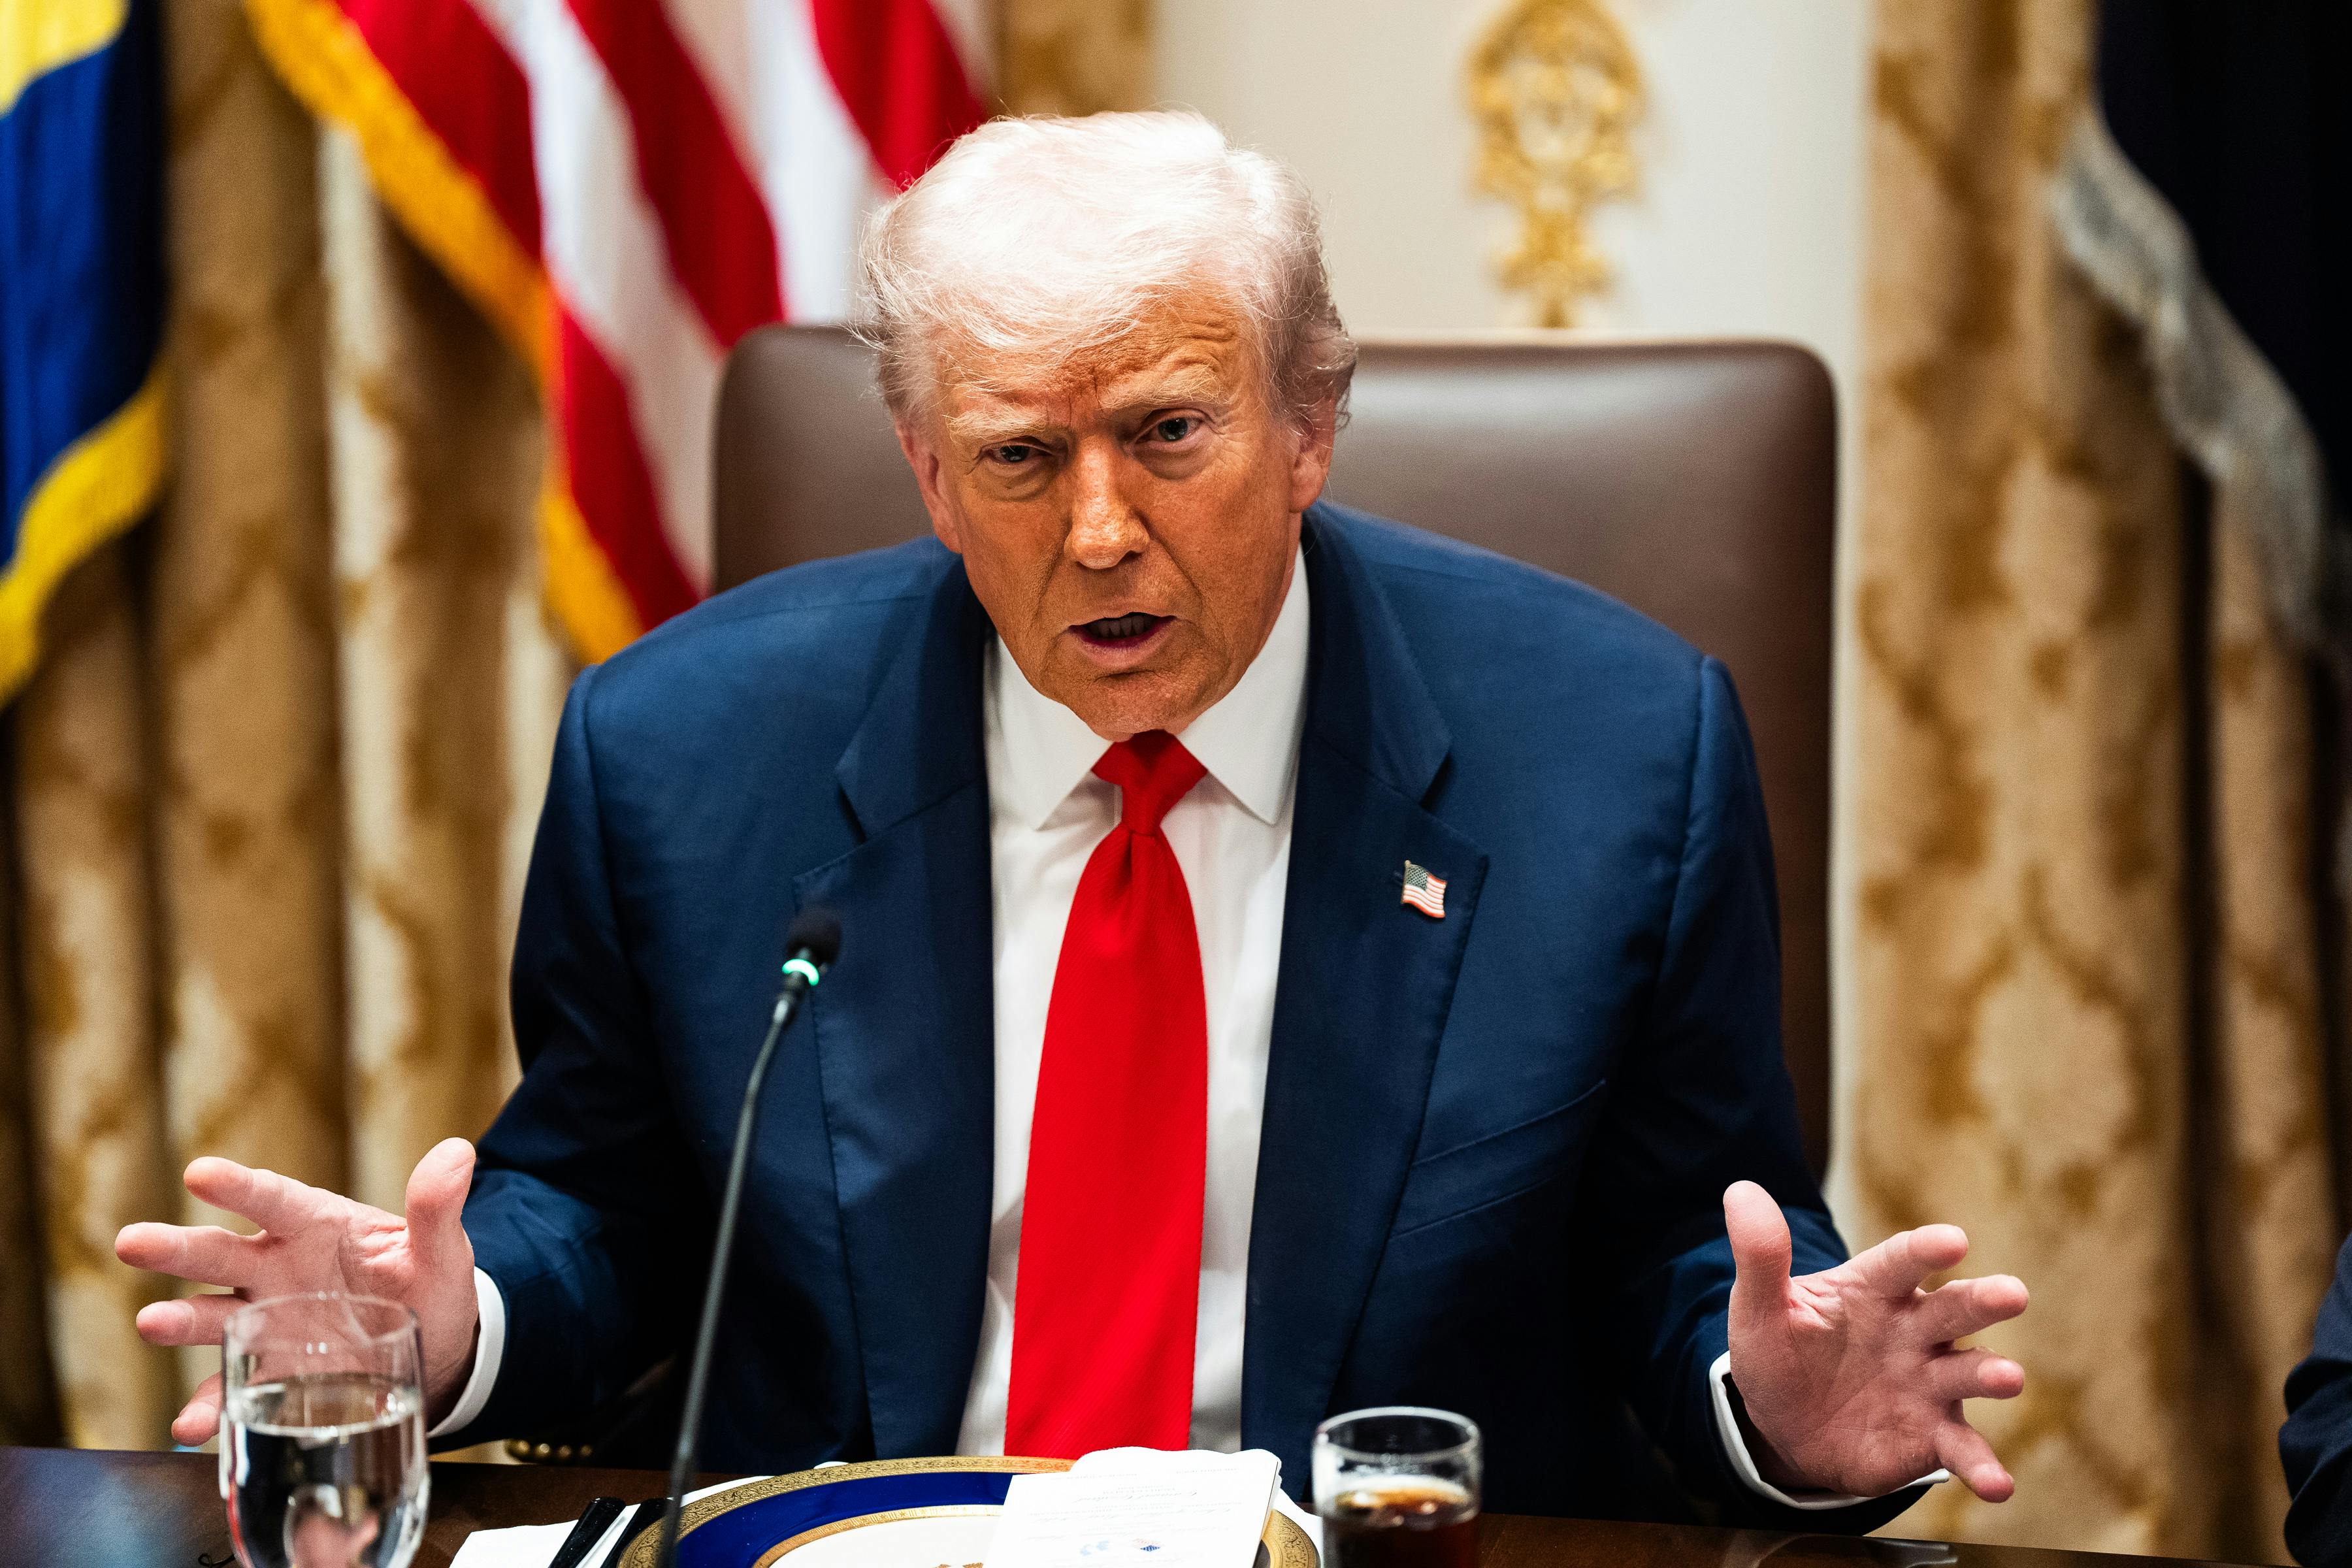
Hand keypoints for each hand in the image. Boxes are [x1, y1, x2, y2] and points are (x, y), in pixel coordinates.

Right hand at [114, 1138, 482, 1444]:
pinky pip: (231, 1387)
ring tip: (151, 1322)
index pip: (272, 1200)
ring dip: (179, 1321)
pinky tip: (191, 1426)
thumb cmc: (428, 1285)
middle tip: (133, 1242)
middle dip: (176, 1248)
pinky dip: (210, 1406)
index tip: (201, 1173)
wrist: (432, 1347)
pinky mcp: (269, 1370)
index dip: (239, 1187)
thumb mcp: (440, 1251)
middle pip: (220, 1252)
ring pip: (211, 1316)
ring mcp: (267, 1319)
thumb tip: (459, 1153)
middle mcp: (277, 1268)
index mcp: (316, 1226)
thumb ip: (437, 1208)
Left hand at [1723, 1180, 2027, 1500]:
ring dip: (1991, 1374)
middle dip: (1982, 1300)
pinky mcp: (1933, 1436)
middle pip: (1952, 1309)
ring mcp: (1929, 1383)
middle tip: (2012, 1293)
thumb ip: (1760, 1255)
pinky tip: (1997, 1484)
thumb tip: (1741, 1192)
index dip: (1925, 1249)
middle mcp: (1913, 1330)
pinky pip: (1962, 1449)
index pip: (1901, 1261)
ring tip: (2008, 1377)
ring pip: (1969, 1373)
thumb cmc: (1781, 1353)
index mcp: (1873, 1288)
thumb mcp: (1760, 1308)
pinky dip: (1982, 1465)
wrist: (1784, 1426)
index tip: (1952, 1240)